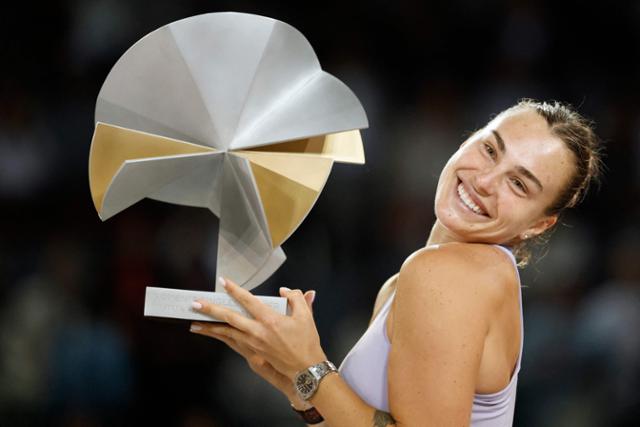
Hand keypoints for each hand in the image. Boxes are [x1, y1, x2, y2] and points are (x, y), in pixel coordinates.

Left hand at [189, 278, 324, 396]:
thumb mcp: (306, 316)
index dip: (235, 290)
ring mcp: (253, 343)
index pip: (248, 300)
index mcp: (270, 320)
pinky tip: (212, 334)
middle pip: (229, 318)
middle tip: (195, 304)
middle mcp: (257, 332)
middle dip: (211, 310)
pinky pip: (232, 342)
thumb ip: (296, 298)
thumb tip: (285, 291)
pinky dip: (220, 337)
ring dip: (209, 327)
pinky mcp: (253, 352)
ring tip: (194, 323)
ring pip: (226, 332)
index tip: (224, 282)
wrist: (306, 368)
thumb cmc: (306, 342)